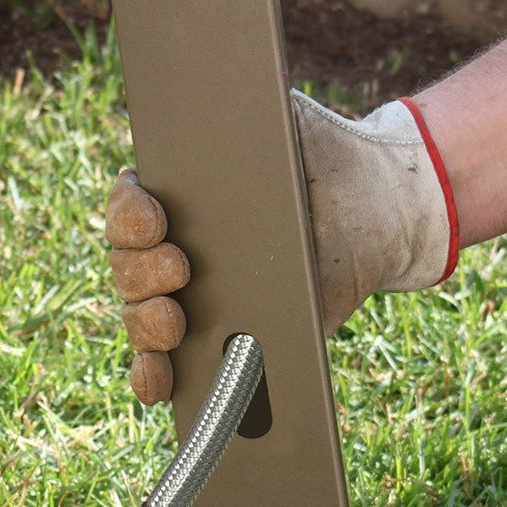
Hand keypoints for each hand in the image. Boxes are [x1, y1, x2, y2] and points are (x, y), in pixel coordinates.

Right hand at [105, 90, 458, 403]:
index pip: (127, 212)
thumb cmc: (322, 157)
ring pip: (141, 321)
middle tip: (179, 270)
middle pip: (128, 271)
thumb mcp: (279, 121)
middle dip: (142, 275)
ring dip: (146, 327)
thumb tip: (198, 132)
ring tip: (175, 324)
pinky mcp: (222, 345)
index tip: (155, 220)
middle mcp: (174, 252)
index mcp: (175, 200)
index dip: (128, 218)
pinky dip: (154, 379)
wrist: (379, 207)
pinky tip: (158, 385)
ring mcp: (194, 302)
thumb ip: (237, 122)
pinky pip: (171, 369)